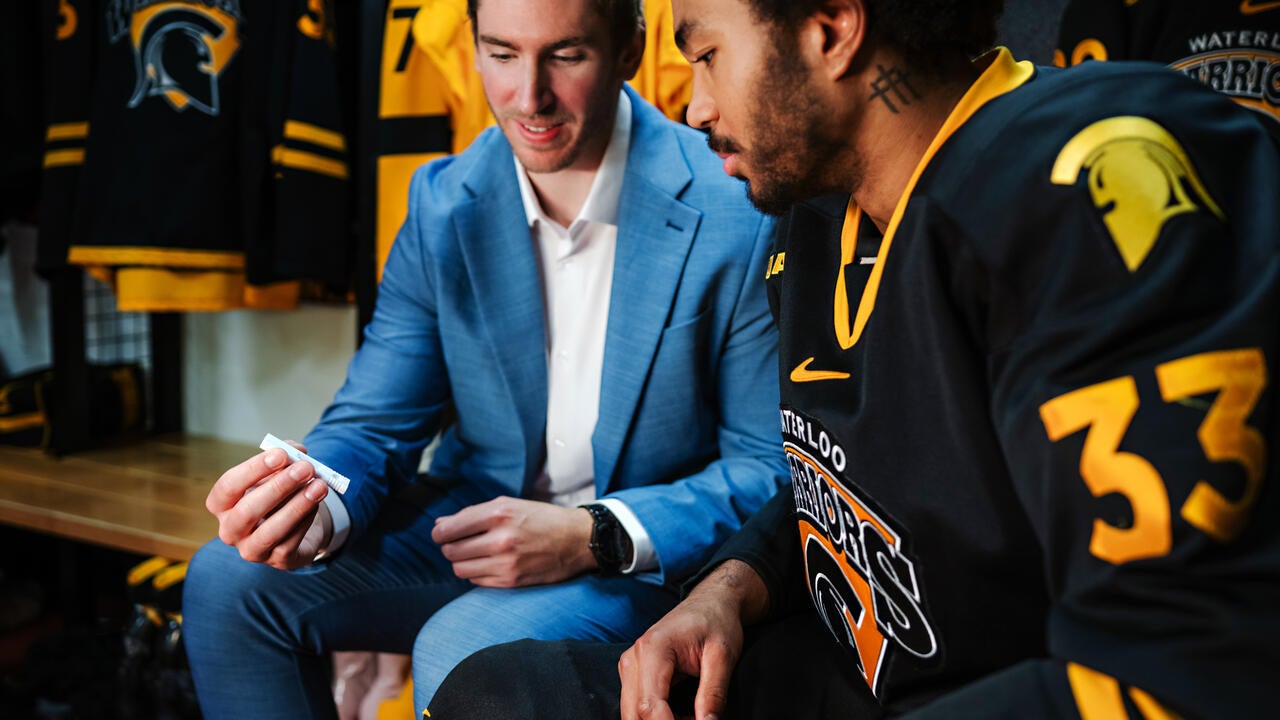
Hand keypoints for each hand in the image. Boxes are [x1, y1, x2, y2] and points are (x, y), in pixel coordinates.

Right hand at [205, 441, 331, 569]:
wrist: (295, 526)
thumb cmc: (278, 494)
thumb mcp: (277, 472)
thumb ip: (285, 458)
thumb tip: (297, 451)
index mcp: (222, 504)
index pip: (228, 486)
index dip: (254, 469)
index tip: (281, 454)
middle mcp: (230, 530)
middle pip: (247, 511)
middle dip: (279, 487)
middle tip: (305, 468)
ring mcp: (251, 549)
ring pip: (270, 532)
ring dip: (298, 506)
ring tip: (320, 485)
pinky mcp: (276, 560)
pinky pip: (291, 542)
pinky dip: (306, 519)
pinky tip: (317, 503)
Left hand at [431, 496, 594, 586]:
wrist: (576, 540)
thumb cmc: (541, 519)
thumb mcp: (509, 506)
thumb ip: (473, 515)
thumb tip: (440, 524)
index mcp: (498, 514)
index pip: (449, 529)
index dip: (439, 533)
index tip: (441, 534)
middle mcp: (500, 539)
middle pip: (451, 551)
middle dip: (451, 547)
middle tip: (461, 543)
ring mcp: (506, 563)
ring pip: (460, 569)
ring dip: (463, 562)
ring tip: (476, 554)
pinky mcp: (511, 581)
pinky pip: (476, 580)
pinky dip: (477, 572)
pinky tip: (490, 563)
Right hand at [619, 559, 768, 719]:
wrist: (710, 603)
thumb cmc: (717, 622)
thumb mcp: (723, 656)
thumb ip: (713, 693)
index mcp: (652, 649)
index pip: (650, 705)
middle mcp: (633, 659)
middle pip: (635, 714)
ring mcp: (630, 667)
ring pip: (632, 714)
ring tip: (693, 718)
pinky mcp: (634, 675)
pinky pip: (637, 707)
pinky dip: (657, 719)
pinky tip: (682, 717)